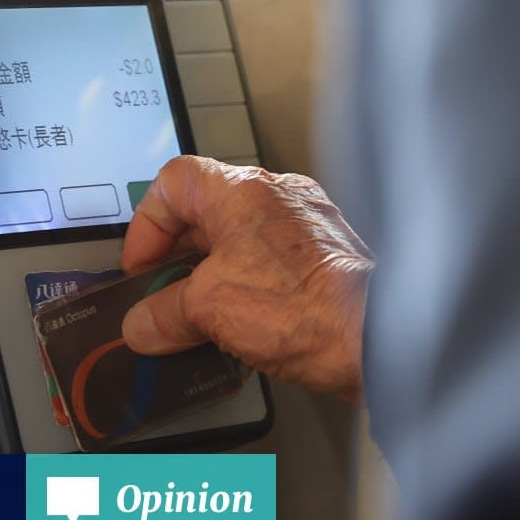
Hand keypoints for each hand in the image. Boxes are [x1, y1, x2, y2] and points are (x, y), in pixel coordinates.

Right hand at [121, 156, 373, 403]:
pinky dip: (247, 292)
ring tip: (198, 318)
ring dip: (211, 279)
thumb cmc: (307, 304)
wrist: (379, 336)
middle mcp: (277, 197)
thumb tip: (144, 324)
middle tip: (161, 297)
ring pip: (239, 243)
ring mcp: (307, 227)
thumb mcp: (207, 309)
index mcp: (241, 190)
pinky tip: (241, 327)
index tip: (141, 268)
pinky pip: (271, 267)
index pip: (172, 183)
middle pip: (205, 214)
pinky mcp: (328, 259)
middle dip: (176, 260)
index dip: (146, 226)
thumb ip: (164, 313)